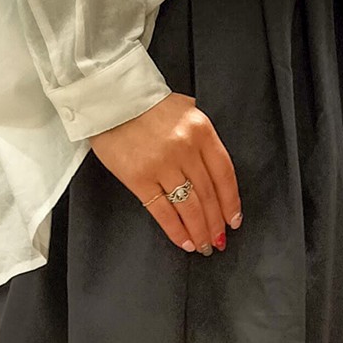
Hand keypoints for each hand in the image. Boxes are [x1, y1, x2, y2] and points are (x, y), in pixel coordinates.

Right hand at [89, 92, 241, 254]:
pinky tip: (184, 242)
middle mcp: (185, 148)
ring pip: (189, 207)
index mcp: (201, 130)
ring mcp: (162, 164)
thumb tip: (212, 169)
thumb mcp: (184, 109)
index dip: (231, 203)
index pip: (224, 174)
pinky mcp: (139, 178)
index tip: (233, 221)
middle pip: (208, 195)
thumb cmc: (146, 104)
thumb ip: (201, 137)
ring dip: (199, 231)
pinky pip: (163, 212)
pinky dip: (176, 231)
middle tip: (218, 241)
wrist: (108, 96)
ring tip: (203, 246)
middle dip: (215, 223)